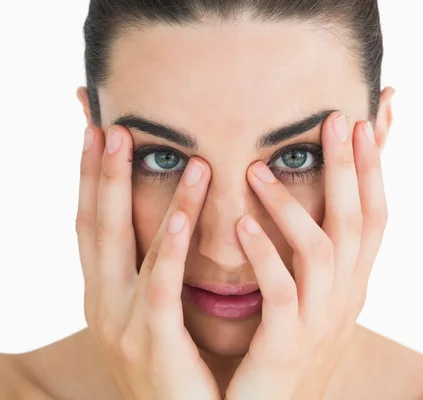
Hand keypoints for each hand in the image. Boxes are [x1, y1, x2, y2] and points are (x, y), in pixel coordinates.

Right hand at [75, 125, 219, 399]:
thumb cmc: (174, 367)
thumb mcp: (154, 316)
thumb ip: (157, 274)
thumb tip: (172, 224)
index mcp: (104, 297)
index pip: (92, 227)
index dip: (89, 180)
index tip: (97, 135)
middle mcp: (103, 305)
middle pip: (95, 226)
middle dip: (97, 174)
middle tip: (105, 125)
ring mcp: (122, 324)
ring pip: (124, 245)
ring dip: (126, 190)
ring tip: (136, 144)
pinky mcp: (152, 342)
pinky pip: (160, 285)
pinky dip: (169, 246)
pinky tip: (184, 211)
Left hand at [226, 112, 387, 398]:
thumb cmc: (288, 349)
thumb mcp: (313, 298)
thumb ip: (315, 257)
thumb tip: (315, 210)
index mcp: (353, 284)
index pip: (374, 217)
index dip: (374, 171)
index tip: (367, 122)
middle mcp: (347, 298)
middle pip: (357, 223)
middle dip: (350, 169)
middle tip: (337, 119)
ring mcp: (322, 321)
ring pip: (322, 250)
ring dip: (293, 205)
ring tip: (258, 169)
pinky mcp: (288, 344)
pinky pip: (282, 292)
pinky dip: (264, 254)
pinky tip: (242, 224)